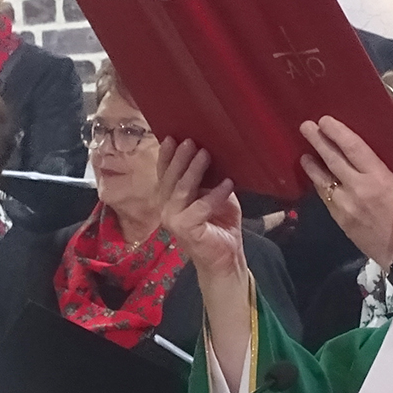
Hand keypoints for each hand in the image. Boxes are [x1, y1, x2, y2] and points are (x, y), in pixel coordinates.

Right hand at [157, 140, 247, 283]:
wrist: (226, 255)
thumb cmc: (219, 222)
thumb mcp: (213, 193)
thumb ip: (206, 177)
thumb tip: (209, 150)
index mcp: (169, 197)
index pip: (164, 173)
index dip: (167, 156)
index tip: (171, 137)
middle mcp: (166, 208)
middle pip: (170, 179)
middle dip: (180, 159)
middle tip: (190, 141)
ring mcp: (173, 220)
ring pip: (182, 190)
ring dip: (194, 171)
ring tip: (206, 154)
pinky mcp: (186, 230)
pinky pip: (200, 207)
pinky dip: (215, 194)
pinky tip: (228, 183)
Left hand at [299, 116, 392, 267]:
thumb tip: (381, 150)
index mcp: (379, 177)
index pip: (352, 148)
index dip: (336, 132)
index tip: (324, 121)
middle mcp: (358, 188)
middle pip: (332, 159)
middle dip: (317, 141)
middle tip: (305, 127)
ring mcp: (346, 205)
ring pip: (323, 179)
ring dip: (312, 164)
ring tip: (304, 153)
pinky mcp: (340, 220)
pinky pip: (325, 197)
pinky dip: (319, 184)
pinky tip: (316, 177)